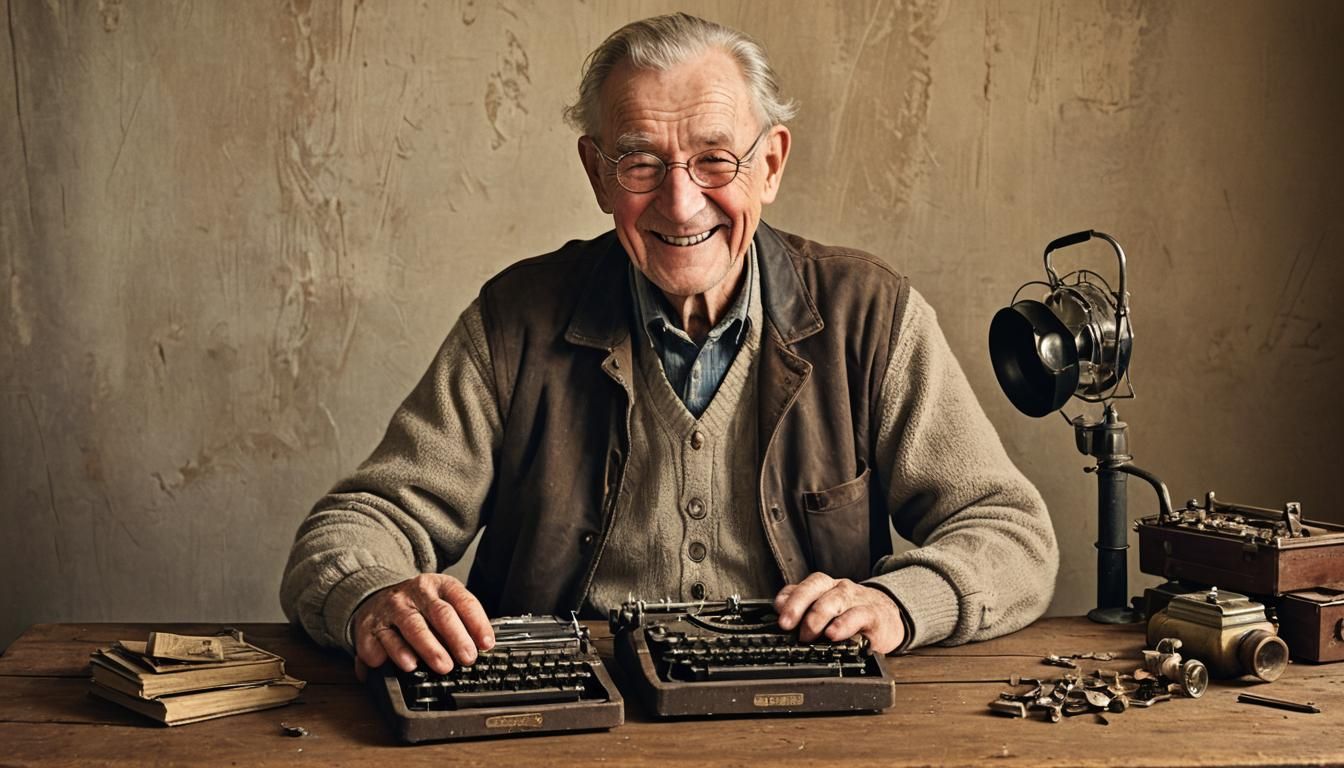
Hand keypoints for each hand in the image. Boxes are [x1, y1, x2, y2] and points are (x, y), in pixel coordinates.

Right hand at [351, 574, 493, 679]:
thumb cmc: (416, 607)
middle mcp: (415, 593)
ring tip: (442, 665)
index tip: (486, 643)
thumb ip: (459, 621)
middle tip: (467, 657)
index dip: (478, 623)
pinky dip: (395, 654)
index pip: (463, 601)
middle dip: (456, 637)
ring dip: (429, 648)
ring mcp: (391, 608)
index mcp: (438, 585)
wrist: (373, 598)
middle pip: (440, 613)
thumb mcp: (440, 602)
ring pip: (413, 626)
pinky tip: (406, 665)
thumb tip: (481, 647)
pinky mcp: (370, 625)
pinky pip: (382, 641)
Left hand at [773, 572, 905, 653]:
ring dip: (817, 616)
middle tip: (786, 625)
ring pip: (834, 599)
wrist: (888, 619)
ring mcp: (856, 599)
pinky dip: (844, 625)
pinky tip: (833, 634)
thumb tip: (780, 612)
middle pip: (815, 587)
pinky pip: (858, 615)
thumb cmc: (852, 615)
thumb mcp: (827, 611)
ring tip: (808, 633)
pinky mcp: (874, 614)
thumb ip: (803, 610)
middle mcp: (839, 589)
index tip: (778, 614)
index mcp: (825, 587)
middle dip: (797, 605)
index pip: (803, 586)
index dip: (788, 598)